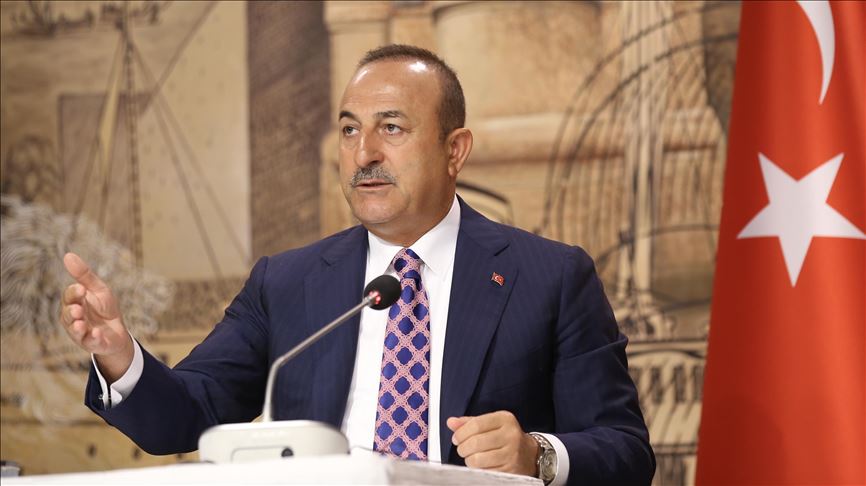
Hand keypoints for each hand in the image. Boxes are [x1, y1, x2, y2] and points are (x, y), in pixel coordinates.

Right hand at [60, 252, 132, 381]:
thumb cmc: (105, 309)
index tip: (81, 289)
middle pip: (67, 315)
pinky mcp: (92, 343)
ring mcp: (81, 333)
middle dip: (72, 312)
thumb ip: (84, 276)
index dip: (74, 293)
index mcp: (74, 303)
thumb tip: (68, 255)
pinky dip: (92, 338)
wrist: (118, 332)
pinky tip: (96, 333)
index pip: (69, 297)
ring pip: (74, 330)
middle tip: (78, 309)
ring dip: (77, 326)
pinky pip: (90, 342)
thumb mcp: (98, 290)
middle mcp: (73, 319)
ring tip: (80, 323)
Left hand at [447, 411, 538, 475]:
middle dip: (463, 448)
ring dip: (469, 460)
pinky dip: (478, 470)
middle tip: (462, 449)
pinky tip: (481, 465)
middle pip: (475, 442)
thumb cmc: (505, 437)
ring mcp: (512, 454)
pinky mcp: (511, 470)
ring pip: (478, 459)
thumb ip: (470, 422)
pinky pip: (485, 472)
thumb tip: (451, 422)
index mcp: (505, 419)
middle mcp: (511, 435)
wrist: (530, 454)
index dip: (461, 433)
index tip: (456, 438)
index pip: (476, 424)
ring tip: (471, 457)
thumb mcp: (491, 424)